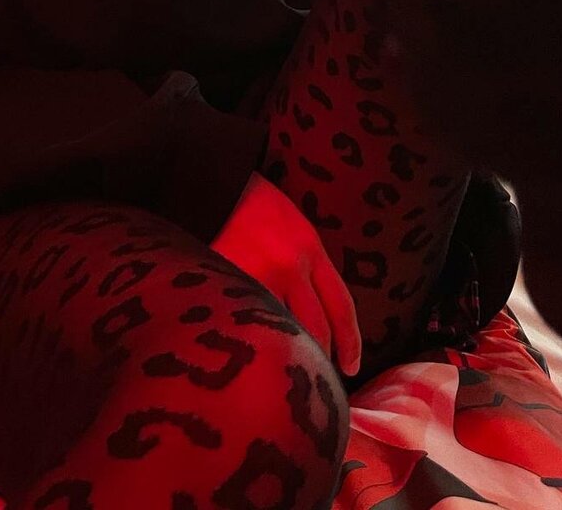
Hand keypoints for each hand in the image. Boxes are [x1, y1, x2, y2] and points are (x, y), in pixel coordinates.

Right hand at [210, 172, 360, 376]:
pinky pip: (246, 323)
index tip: (352, 367)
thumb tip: (309, 309)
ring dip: (285, 355)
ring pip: (282, 332)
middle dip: (321, 358)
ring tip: (282, 376)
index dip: (351, 340)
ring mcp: (256, 277)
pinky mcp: (226, 283)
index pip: (341, 304)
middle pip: (316, 327)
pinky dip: (250, 341)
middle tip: (318, 382)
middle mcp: (290, 266)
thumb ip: (303, 263)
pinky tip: (246, 355)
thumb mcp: (289, 224)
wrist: (209, 177)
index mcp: (309, 247)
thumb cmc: (247, 199)